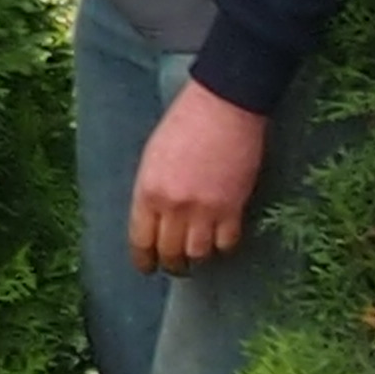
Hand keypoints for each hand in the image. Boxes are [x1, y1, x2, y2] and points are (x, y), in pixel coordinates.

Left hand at [130, 82, 268, 278]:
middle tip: (176, 266)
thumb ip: (152, 192)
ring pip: (198, 254)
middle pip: (170, 253)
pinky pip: (227, 243)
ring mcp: (205, 209)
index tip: (148, 267)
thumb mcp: (153, 157)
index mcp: (148, 192)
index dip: (144, 260)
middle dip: (172, 264)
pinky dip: (223, 245)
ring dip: (198, 257)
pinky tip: (221, 239)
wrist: (224, 105)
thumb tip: (155, 220)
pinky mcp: (233, 207)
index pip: (141, 241)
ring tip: (199, 255)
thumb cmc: (185, 123)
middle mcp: (173, 206)